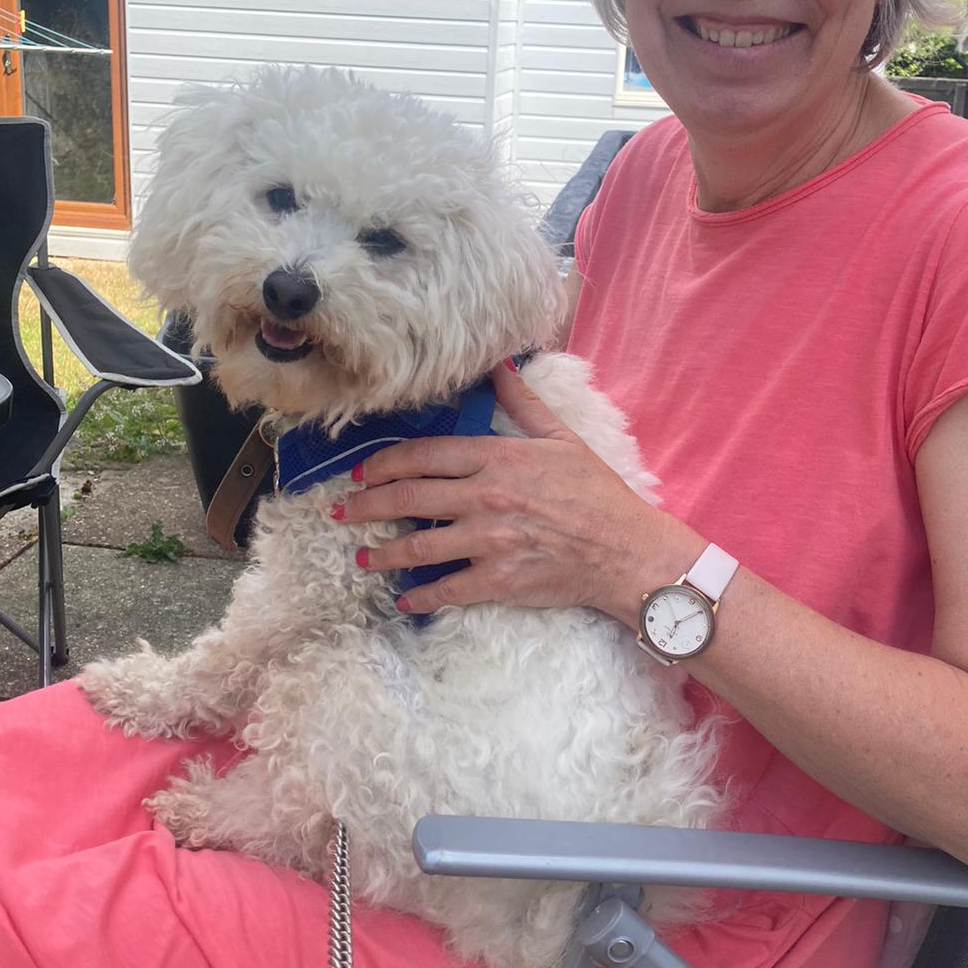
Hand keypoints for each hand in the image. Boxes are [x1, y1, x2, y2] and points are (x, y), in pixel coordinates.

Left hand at [335, 361, 695, 622]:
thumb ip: (524, 404)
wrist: (627, 550)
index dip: (386, 463)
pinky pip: (447, 589)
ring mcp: (490, 540)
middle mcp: (486, 496)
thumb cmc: (598, 493)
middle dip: (366, 505)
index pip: (425, 455)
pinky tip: (403, 600)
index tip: (362, 471)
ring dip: (383, 553)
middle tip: (340, 512)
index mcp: (498, 457)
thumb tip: (499, 367)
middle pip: (409, 498)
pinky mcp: (498, 580)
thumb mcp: (563, 439)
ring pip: (419, 547)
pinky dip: (420, 597)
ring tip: (360, 557)